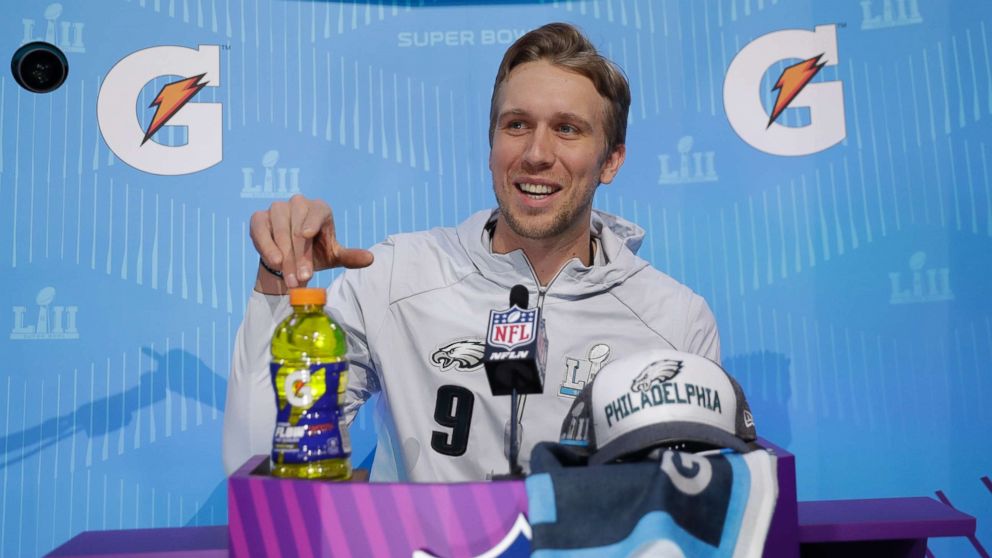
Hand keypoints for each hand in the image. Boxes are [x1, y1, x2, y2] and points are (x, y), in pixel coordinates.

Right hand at [250, 194, 373, 290]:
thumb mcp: (333, 256)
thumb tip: (370, 259)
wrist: (289, 259)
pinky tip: (274, 261)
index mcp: (320, 209)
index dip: (311, 223)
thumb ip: (350, 257)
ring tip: (290, 278)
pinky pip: (260, 229)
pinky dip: (266, 246)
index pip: (317, 214)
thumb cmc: (315, 253)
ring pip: (279, 230)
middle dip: (299, 256)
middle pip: (297, 228)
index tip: (306, 235)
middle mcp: (298, 203)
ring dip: (284, 256)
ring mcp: (277, 208)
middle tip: (302, 278)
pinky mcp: (259, 218)